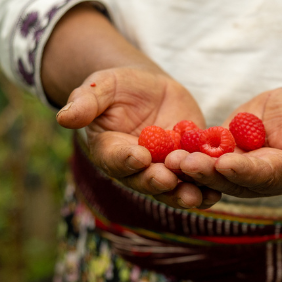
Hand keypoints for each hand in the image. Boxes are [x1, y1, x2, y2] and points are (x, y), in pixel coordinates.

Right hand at [56, 65, 220, 209]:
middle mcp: (135, 166)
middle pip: (144, 180)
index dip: (125, 159)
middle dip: (157, 181)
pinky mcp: (186, 164)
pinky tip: (219, 189)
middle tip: (169, 178)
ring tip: (197, 195)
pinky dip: (207, 185)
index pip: (115, 158)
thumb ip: (86, 102)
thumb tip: (63, 117)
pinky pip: (196, 178)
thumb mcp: (102, 86)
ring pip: (171, 187)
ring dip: (183, 192)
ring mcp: (162, 168)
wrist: (149, 88)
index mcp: (109, 149)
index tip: (138, 156)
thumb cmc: (119, 86)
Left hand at [164, 82, 281, 198]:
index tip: (223, 163)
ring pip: (212, 171)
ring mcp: (239, 169)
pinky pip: (205, 155)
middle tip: (182, 163)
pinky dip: (187, 150)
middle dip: (205, 172)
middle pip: (230, 179)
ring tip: (168, 157)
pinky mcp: (225, 155)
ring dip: (190, 165)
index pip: (260, 175)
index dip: (241, 170)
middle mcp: (257, 178)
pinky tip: (166, 144)